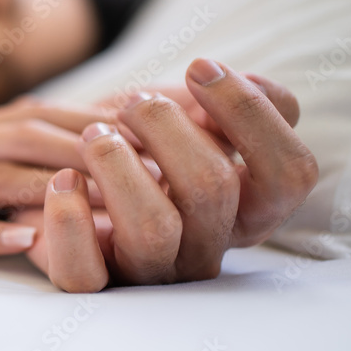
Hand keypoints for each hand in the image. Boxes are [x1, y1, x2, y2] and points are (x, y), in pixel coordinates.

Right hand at [0, 97, 133, 257]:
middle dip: (85, 149)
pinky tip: (23, 243)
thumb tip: (96, 143)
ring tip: (102, 202)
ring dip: (49, 191)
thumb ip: (18, 147)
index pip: (40, 113)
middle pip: (22, 138)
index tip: (149, 134)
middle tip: (142, 167)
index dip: (94, 121)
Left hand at [16, 58, 317, 291]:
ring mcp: (152, 271)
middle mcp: (208, 246)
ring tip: (94, 135)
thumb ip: (226, 109)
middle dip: (166, 124)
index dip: (249, 110)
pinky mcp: (94, 283)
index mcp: (246, 208)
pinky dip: (69, 219)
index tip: (198, 67)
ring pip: (154, 229)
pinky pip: (85, 273)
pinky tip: (64, 180)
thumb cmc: (133, 151)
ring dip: (116, 163)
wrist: (61, 190)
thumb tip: (258, 83)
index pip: (290, 172)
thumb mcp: (185, 121)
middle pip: (215, 187)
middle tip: (133, 105)